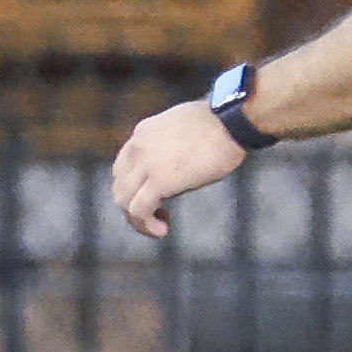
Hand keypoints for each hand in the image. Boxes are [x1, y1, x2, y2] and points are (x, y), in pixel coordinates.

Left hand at [108, 103, 248, 240]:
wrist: (231, 121)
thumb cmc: (221, 124)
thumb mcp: (183, 129)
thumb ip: (170, 146)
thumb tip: (175, 167)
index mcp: (143, 133)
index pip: (123, 166)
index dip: (134, 186)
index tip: (155, 195)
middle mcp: (138, 147)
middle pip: (120, 185)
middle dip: (134, 204)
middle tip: (158, 214)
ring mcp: (146, 164)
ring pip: (124, 200)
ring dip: (138, 219)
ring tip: (159, 227)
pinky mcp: (159, 181)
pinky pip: (139, 209)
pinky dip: (146, 225)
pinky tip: (163, 230)